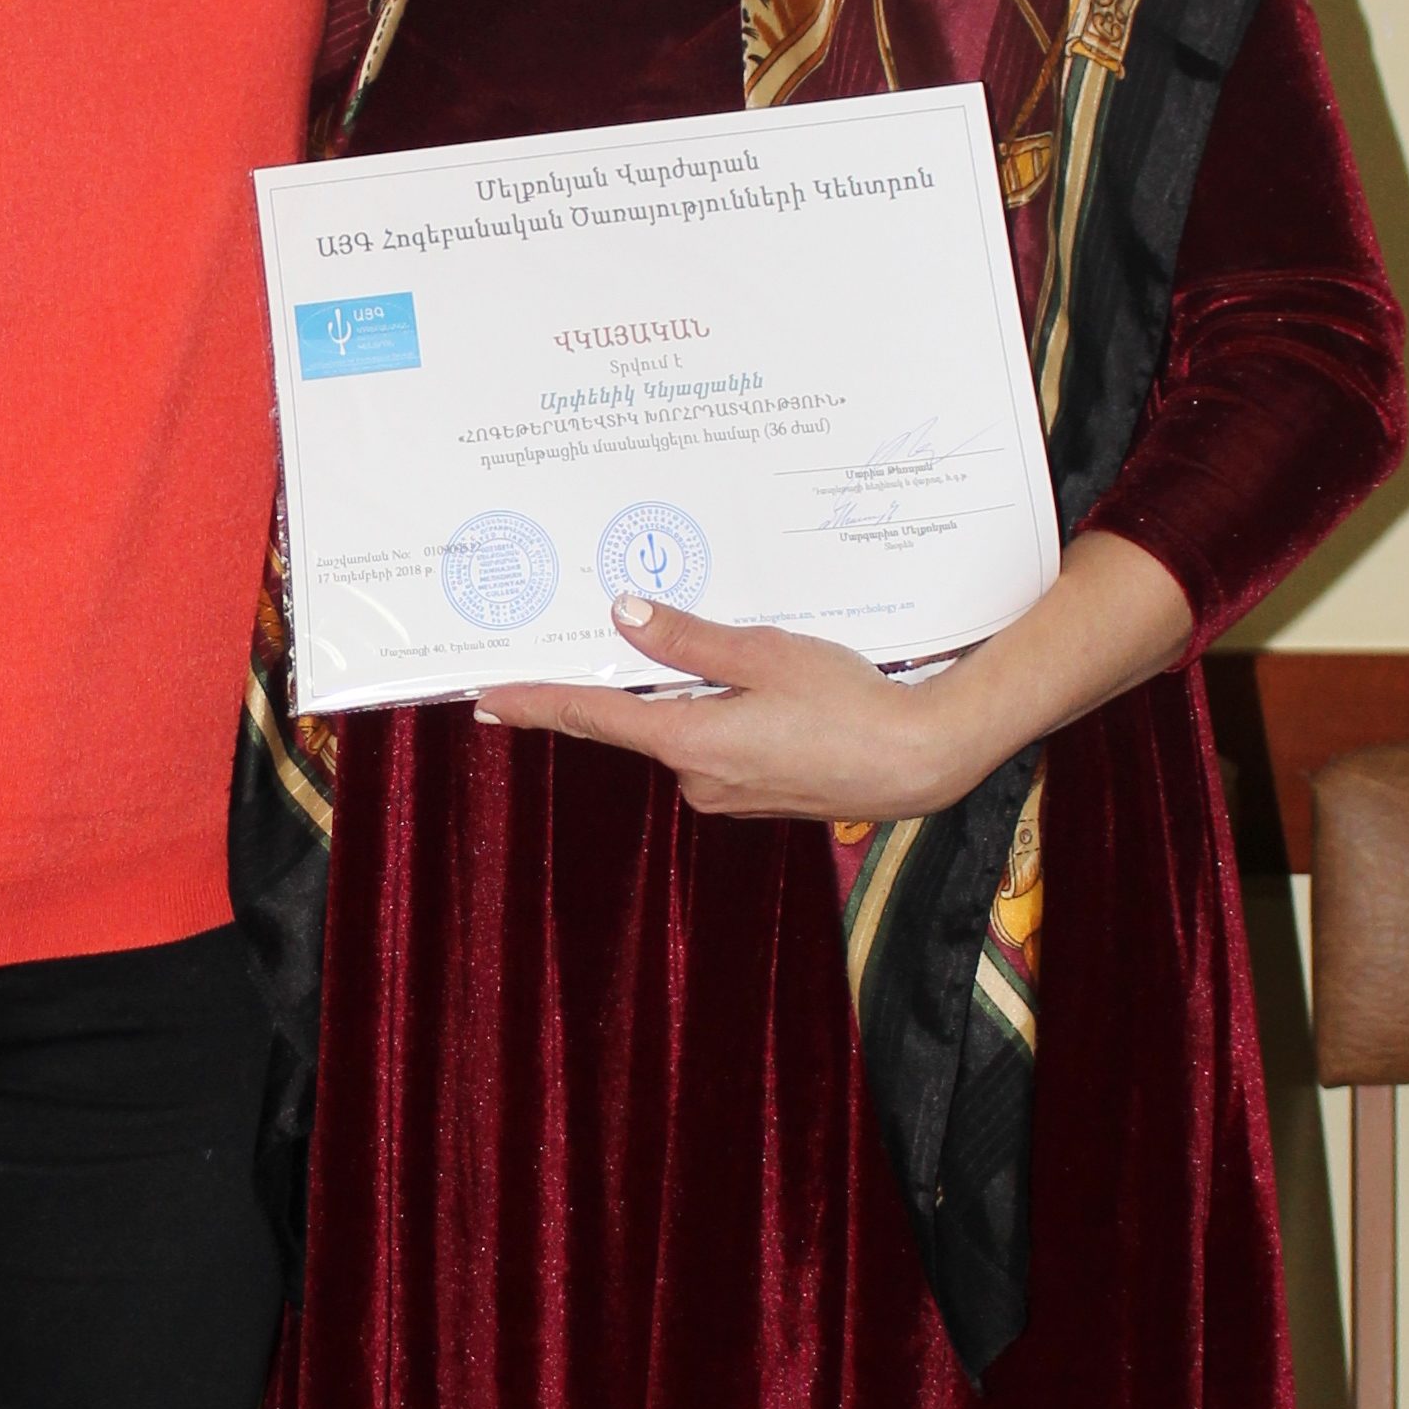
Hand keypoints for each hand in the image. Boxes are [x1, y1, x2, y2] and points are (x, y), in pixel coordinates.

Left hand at [478, 598, 972, 820]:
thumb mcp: (766, 655)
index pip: (593, 717)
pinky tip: (763, 690)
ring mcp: (727, 791)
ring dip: (693, 693)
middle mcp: (697, 777)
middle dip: (635, 677)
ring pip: (684, 728)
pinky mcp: (756, 793)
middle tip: (621, 625)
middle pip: (640, 718)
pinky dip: (722, 714)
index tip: (488, 696)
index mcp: (690, 742)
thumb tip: (625, 616)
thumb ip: (691, 640)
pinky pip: (717, 744)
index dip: (536, 702)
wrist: (920, 763)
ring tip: (736, 654)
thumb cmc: (852, 706)